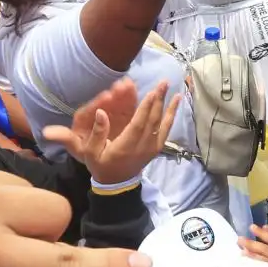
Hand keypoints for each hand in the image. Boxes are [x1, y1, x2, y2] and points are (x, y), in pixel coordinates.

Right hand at [41, 78, 178, 187]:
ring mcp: (151, 148)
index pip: (139, 124)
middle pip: (153, 121)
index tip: (152, 92)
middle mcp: (142, 146)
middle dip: (159, 100)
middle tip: (164, 83)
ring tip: (173, 90)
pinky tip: (176, 103)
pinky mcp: (156, 148)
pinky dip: (172, 116)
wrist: (116, 183)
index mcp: (126, 147)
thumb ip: (97, 132)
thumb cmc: (101, 165)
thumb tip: (100, 112)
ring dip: (169, 106)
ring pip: (162, 124)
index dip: (146, 108)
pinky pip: (166, 130)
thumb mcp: (91, 152)